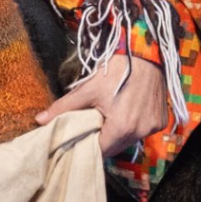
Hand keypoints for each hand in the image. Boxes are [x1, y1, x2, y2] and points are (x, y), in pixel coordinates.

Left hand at [43, 51, 174, 162]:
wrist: (145, 52)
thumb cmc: (116, 69)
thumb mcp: (88, 89)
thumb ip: (64, 107)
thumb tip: (39, 120)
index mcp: (122, 128)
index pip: (100, 150)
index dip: (88, 145)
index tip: (80, 137)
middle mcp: (140, 131)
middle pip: (115, 148)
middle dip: (102, 140)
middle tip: (92, 126)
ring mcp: (153, 127)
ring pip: (129, 140)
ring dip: (118, 134)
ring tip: (109, 118)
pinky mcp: (160, 120)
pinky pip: (143, 131)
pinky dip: (133, 126)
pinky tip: (127, 111)